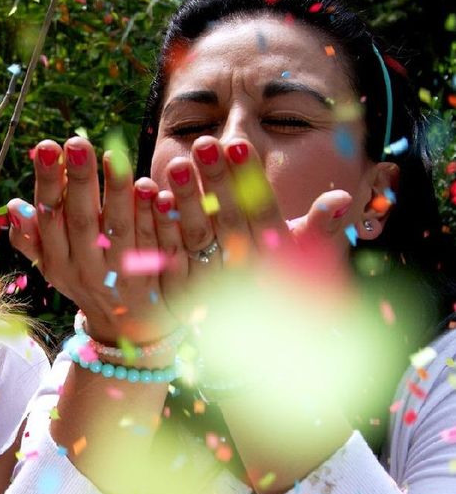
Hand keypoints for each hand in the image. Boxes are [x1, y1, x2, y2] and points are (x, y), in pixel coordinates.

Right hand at [7, 137, 178, 345]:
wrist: (129, 331)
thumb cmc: (87, 282)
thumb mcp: (54, 266)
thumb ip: (32, 238)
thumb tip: (14, 206)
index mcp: (59, 262)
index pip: (50, 219)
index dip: (48, 184)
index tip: (47, 146)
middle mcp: (87, 270)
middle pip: (81, 222)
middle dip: (77, 181)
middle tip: (77, 141)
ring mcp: (122, 275)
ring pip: (119, 232)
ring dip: (116, 193)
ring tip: (114, 155)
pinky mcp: (156, 277)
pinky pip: (155, 244)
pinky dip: (154, 216)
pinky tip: (154, 188)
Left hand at [152, 136, 354, 322]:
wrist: (262, 351)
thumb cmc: (288, 289)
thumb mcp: (307, 260)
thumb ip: (319, 229)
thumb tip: (341, 198)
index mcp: (275, 259)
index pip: (262, 213)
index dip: (249, 180)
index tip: (238, 144)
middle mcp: (245, 272)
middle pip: (228, 220)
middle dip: (215, 181)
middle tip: (203, 142)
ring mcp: (214, 284)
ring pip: (197, 238)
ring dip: (185, 200)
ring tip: (174, 162)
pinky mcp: (184, 294)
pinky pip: (170, 259)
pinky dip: (160, 229)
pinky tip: (151, 197)